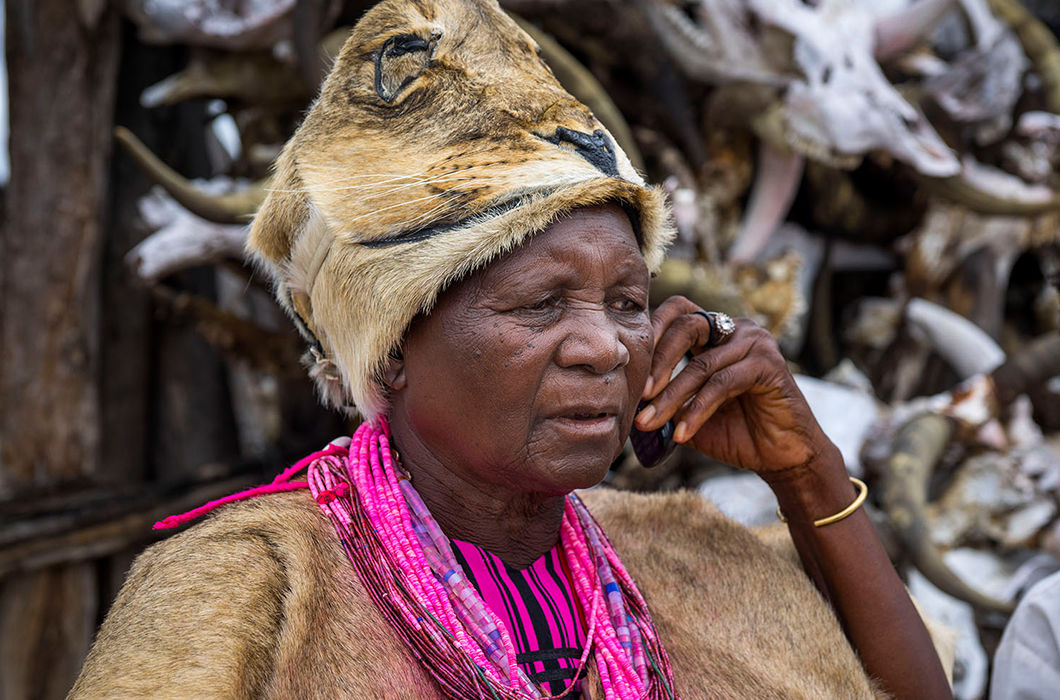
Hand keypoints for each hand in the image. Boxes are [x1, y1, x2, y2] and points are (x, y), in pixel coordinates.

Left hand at [634, 296, 836, 475]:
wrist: (781, 457)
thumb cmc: (736, 431)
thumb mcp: (689, 412)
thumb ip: (663, 398)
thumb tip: (625, 396)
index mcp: (715, 333)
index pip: (676, 312)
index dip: (651, 332)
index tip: (629, 366)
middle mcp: (735, 329)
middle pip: (686, 327)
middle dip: (657, 362)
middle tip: (639, 395)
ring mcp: (755, 343)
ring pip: (701, 365)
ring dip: (671, 396)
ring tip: (649, 422)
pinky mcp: (769, 364)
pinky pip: (722, 383)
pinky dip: (697, 409)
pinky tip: (682, 432)